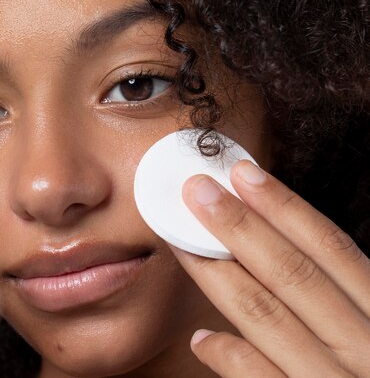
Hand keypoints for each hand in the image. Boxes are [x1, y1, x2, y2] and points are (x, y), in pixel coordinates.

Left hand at [174, 160, 369, 376]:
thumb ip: (352, 302)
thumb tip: (299, 253)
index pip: (333, 249)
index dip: (286, 208)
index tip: (244, 175)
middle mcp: (367, 348)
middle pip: (294, 274)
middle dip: (240, 228)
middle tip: (196, 190)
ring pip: (268, 318)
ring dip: (219, 274)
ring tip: (181, 241)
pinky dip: (229, 356)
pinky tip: (200, 336)